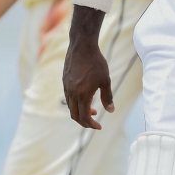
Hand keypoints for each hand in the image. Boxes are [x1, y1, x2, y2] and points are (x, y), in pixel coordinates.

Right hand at [63, 6, 112, 129]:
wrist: (82, 47)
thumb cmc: (96, 62)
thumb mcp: (105, 80)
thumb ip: (107, 97)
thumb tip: (110, 111)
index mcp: (82, 95)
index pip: (84, 117)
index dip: (91, 124)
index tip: (99, 127)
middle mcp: (72, 93)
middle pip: (75, 115)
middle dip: (85, 122)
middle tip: (94, 122)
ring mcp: (66, 87)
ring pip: (71, 107)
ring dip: (80, 112)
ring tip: (92, 109)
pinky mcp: (64, 82)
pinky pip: (68, 98)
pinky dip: (76, 103)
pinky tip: (85, 98)